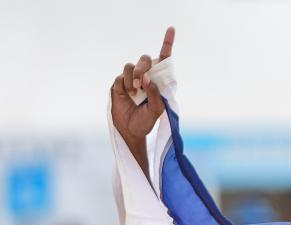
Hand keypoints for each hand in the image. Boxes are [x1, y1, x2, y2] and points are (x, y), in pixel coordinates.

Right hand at [111, 26, 174, 144]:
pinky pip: (121, 76)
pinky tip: (128, 94)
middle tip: (142, 82)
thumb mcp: (156, 110)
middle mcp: (145, 76)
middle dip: (144, 67)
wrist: (130, 130)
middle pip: (145, 59)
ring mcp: (131, 79)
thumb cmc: (146, 120)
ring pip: (130, 65)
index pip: (164, 58)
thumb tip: (147, 78)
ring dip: (133, 77)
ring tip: (134, 92)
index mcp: (158, 80)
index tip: (171, 28)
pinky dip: (125, 84)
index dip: (167, 42)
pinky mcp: (119, 83)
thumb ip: (155, 94)